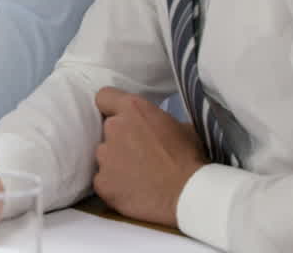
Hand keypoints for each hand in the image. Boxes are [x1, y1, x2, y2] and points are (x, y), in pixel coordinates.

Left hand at [93, 87, 206, 227]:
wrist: (188, 196)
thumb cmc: (191, 160)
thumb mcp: (183, 128)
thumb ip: (159, 120)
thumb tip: (157, 125)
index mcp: (133, 109)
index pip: (105, 96)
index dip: (111, 107)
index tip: (122, 118)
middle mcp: (114, 127)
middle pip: (108, 129)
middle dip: (120, 139)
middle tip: (140, 154)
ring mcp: (104, 155)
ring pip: (104, 155)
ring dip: (116, 162)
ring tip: (139, 176)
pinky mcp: (101, 181)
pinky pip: (103, 180)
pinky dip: (114, 185)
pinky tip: (133, 192)